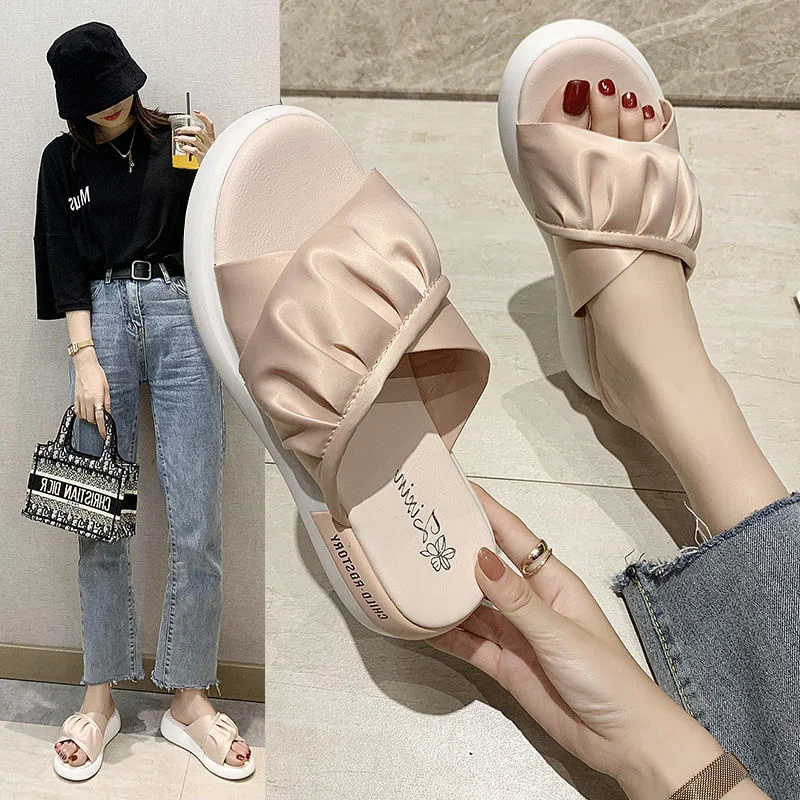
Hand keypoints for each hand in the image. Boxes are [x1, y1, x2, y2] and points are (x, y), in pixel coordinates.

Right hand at [72, 348, 110, 438]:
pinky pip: (77, 411)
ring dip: (90, 418)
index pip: (100, 418)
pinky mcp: (75, 397)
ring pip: (84, 417)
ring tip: (94, 412)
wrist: (85, 366)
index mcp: (97, 398)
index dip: (102, 428)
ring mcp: (80, 399)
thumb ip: (107, 402)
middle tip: (101, 418)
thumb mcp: (107, 388)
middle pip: (91, 419)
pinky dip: (82, 414)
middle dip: (97, 422)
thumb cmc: (97, 374)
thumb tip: (108, 413)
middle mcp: (87, 400)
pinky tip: (86, 410)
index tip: (104, 434)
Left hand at [175, 110, 215, 163]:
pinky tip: (183, 147)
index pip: (210, 124)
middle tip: (179, 130)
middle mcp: (210, 143)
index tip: (196, 112)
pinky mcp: (203, 157)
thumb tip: (186, 132)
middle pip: (198, 130)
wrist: (213, 170)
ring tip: (177, 139)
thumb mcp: (207, 146)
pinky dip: (186, 148)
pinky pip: (193, 150)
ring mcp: (206, 150)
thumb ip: (199, 139)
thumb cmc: (209, 157)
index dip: (203, 117)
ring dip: (183, 138)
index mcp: (211, 138)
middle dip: (186, 129)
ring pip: (193, 140)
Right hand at [429, 483, 740, 798]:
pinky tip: (422, 625)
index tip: (455, 488)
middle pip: (485, 570)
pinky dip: (447, 635)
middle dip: (456, 551)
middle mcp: (529, 602)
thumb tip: (479, 558)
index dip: (486, 510)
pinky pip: (469, 644)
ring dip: (446, 596)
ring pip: (472, 607)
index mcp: (550, 581)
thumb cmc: (605, 675)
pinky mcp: (504, 664)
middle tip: (417, 532)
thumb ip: (516, 599)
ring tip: (410, 577)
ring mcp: (515, 634)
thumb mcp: (559, 632)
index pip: (512, 536)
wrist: (620, 739)